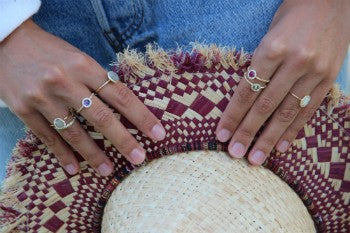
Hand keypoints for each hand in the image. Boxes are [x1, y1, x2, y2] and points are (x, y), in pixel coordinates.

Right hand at [0, 20, 165, 175]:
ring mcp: (43, 97)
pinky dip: (63, 155)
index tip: (158, 134)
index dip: (142, 117)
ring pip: (75, 133)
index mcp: (84, 66)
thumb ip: (98, 80)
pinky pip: (48, 137)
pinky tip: (75, 168)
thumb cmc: (51, 51)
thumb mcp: (79, 58)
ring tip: (108, 170)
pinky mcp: (23, 109)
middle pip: (102, 117)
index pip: (121, 96)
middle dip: (124, 141)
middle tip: (139, 158)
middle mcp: (65, 81)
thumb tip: (122, 106)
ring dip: (94, 155)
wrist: (7, 42)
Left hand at [216, 0, 349, 164]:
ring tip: (256, 158)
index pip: (247, 91)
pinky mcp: (329, 78)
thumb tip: (244, 102)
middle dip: (248, 133)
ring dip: (269, 139)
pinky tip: (282, 146)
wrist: (329, 0)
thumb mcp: (268, 36)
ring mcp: (315, 72)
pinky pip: (309, 110)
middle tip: (236, 153)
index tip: (222, 135)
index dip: (233, 116)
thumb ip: (258, 67)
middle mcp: (295, 62)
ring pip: (287, 112)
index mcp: (273, 49)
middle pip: (265, 106)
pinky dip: (294, 130)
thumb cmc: (290, 17)